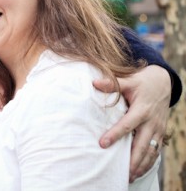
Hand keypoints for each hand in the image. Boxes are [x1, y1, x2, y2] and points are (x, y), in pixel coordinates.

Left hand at [93, 65, 170, 181]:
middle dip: (133, 159)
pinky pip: (156, 151)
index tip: (102, 144)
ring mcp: (158, 130)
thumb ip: (112, 84)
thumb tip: (94, 83)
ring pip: (150, 152)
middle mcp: (152, 122)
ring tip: (129, 176)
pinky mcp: (160, 134)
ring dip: (141, 165)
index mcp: (142, 110)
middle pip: (142, 145)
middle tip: (121, 172)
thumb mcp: (128, 80)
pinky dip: (149, 163)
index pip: (128, 125)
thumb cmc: (142, 82)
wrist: (163, 83)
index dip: (115, 134)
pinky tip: (139, 171)